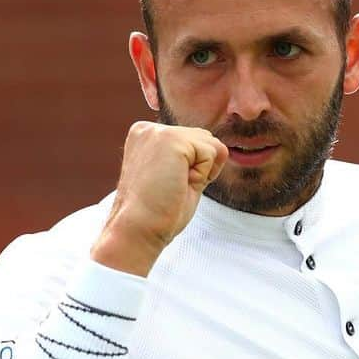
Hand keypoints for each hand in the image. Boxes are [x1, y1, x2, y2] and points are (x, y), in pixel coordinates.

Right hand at [91, 122, 228, 275]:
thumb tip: (221, 148)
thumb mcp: (177, 176)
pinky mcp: (171, 140)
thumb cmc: (157, 213)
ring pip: (210, 145)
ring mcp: (158, 132)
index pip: (193, 142)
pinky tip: (179, 184)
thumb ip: (194, 158)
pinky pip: (211, 152)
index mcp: (147, 136)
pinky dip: (203, 175)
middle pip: (205, 139)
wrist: (137, 230)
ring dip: (202, 172)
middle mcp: (149, 129)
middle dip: (200, 168)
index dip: (193, 170)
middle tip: (173, 188)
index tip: (167, 187)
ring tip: (175, 186)